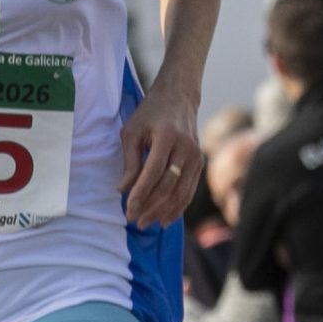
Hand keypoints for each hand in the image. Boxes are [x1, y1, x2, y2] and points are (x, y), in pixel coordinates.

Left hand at [120, 79, 202, 228]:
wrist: (179, 98)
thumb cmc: (151, 114)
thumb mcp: (132, 131)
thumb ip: (129, 161)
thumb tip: (123, 190)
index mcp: (167, 137)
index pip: (154, 172)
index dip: (141, 193)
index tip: (129, 209)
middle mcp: (186, 148)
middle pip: (169, 185)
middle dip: (151, 206)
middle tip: (135, 220)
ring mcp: (196, 157)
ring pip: (181, 192)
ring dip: (164, 211)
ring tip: (148, 223)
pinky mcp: (199, 164)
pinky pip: (189, 190)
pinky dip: (178, 207)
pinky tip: (166, 218)